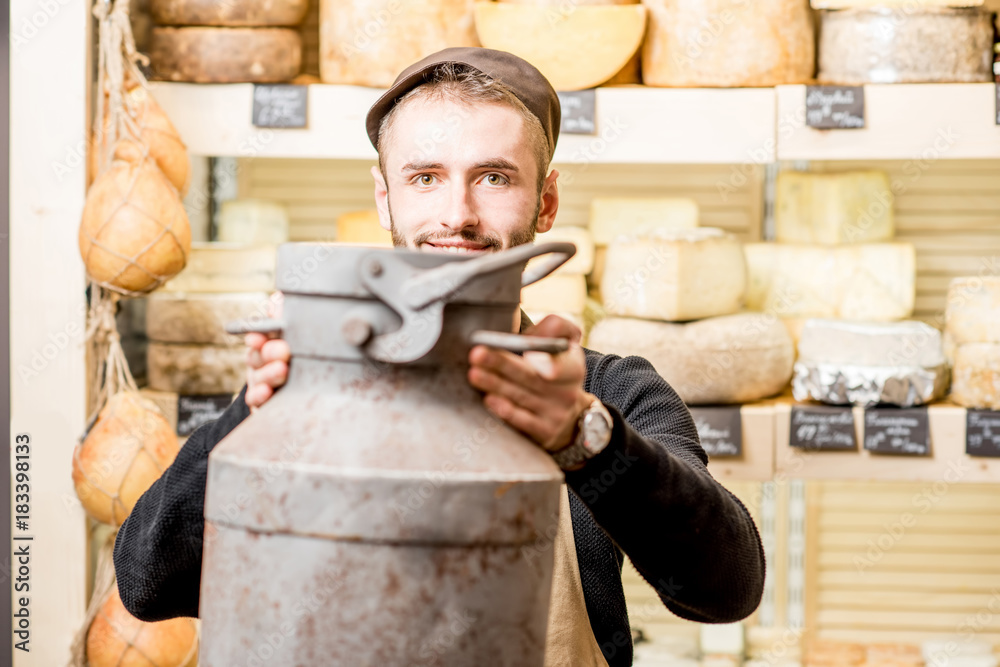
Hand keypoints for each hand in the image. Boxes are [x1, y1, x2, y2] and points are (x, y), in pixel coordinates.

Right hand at [244, 292, 289, 409]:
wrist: (301, 400)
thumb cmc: (300, 360)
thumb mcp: (293, 337)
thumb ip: (283, 317)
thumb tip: (279, 297)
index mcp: (266, 348)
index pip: (257, 339)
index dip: (257, 337)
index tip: (258, 337)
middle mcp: (261, 366)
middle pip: (258, 358)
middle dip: (269, 353)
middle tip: (282, 350)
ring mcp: (262, 386)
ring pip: (258, 379)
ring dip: (268, 374)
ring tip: (282, 370)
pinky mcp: (264, 406)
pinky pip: (256, 402)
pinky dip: (259, 397)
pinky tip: (266, 392)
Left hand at [467, 315, 593, 452]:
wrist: (570, 418)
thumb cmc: (559, 373)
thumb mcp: (567, 349)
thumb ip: (554, 329)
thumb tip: (534, 330)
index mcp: (573, 368)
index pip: (562, 360)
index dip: (546, 359)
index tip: (526, 351)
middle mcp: (566, 392)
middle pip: (532, 376)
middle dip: (503, 364)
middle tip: (478, 354)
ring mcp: (556, 415)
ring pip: (522, 397)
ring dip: (495, 384)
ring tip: (474, 373)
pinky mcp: (544, 433)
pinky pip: (522, 421)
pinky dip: (504, 409)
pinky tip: (488, 399)